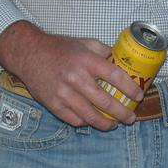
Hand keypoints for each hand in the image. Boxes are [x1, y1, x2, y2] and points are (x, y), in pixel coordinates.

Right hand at [0, 20, 142, 130]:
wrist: (29, 54)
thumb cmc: (58, 48)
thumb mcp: (83, 42)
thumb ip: (103, 50)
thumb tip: (122, 60)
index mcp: (86, 60)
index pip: (115, 76)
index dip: (130, 88)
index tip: (138, 96)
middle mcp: (76, 77)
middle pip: (105, 101)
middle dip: (122, 113)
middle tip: (130, 118)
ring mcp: (64, 93)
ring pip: (90, 115)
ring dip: (106, 123)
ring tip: (114, 125)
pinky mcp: (53, 104)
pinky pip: (74, 119)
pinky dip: (86, 122)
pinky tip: (92, 121)